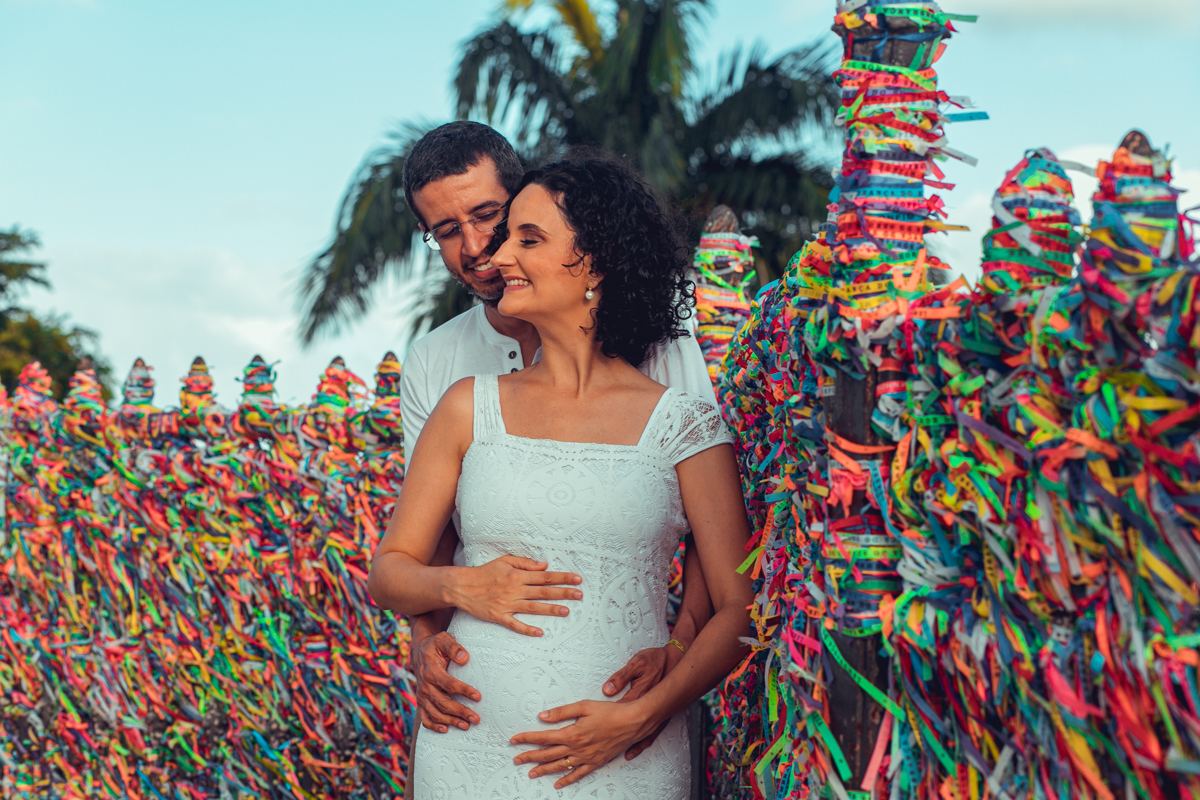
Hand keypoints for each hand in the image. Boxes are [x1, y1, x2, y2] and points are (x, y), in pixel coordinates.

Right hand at [410, 631, 480, 732]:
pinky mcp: (421, 702)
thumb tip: (465, 658)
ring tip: (467, 726)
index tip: (478, 696)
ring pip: (435, 713)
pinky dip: (433, 726)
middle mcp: (425, 686)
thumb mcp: (443, 639)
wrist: (419, 651)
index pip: (449, 684)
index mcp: (431, 672)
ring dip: (451, 721)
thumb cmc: (435, 646)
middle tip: (476, 718)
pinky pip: (425, 718)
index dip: (464, 691)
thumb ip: (453, 647)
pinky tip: (446, 730)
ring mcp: (422, 696)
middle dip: (460, 712)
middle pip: (443, 703)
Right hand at [447, 556, 581, 636]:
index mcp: (517, 575)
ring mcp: (507, 604)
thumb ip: (525, 563)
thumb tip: (544, 565)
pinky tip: (540, 632)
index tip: (577, 579)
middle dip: (563, 593)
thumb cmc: (484, 572)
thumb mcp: (504, 561)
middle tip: (579, 595)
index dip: (562, 577)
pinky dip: (527, 629)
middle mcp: (515, 590)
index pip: (545, 576)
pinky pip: (515, 624)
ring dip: (551, 609)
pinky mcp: (499, 616)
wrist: (462, 586)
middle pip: (543, 591)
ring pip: (533, 607)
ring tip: (567, 611)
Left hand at [510, 699, 655, 788]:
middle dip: (530, 757)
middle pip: (548, 754)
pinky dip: (566, 780)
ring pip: (560, 766)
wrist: (632, 722)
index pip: (544, 737)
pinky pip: (578, 774)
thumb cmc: (610, 712)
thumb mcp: (584, 706)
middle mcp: (577, 748)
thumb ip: (561, 712)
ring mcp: (586, 758)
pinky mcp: (595, 762)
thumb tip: (543, 716)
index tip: (515, 740)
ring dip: (543, 770)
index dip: (527, 739)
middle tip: (516, 760)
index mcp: (572, 733)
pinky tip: (557, 784)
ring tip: (531, 773)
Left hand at [602, 644, 683, 758]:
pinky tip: (629, 754)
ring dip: (620, 745)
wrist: (676, 662)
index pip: (614, 712)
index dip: (600, 721)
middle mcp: (643, 709)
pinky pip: (648, 738)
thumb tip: (608, 689)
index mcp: (636, 696)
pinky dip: (638, 747)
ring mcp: (652, 716)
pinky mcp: (658, 718)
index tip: (588, 728)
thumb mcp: (637, 664)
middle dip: (606, 736)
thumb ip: (621, 677)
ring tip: (605, 754)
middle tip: (591, 744)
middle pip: (621, 726)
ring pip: (634, 735)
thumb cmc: (655, 661)